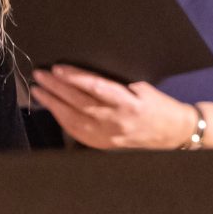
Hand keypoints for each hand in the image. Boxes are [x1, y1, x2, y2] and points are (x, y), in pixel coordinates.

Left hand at [29, 66, 199, 149]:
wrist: (173, 133)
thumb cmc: (159, 106)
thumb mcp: (141, 87)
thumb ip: (115, 84)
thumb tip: (85, 74)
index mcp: (128, 103)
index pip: (95, 87)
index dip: (74, 78)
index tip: (57, 68)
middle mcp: (116, 120)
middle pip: (79, 102)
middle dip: (56, 87)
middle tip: (40, 75)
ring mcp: (109, 135)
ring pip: (74, 119)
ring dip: (53, 104)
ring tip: (39, 91)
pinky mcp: (104, 144)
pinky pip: (78, 132)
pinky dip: (62, 120)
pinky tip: (52, 109)